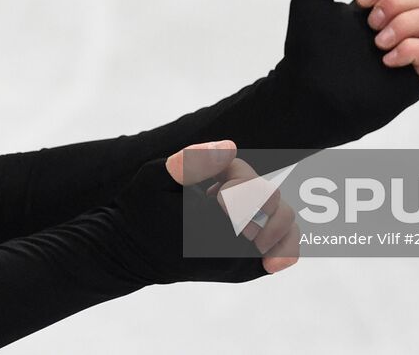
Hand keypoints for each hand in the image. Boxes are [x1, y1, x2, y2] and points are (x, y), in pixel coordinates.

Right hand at [110, 141, 295, 283]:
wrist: (132, 253)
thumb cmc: (142, 210)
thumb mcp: (155, 176)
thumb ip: (192, 160)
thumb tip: (230, 147)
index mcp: (210, 230)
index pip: (252, 189)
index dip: (234, 172)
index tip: (209, 180)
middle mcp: (231, 254)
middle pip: (273, 202)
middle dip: (247, 186)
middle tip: (214, 190)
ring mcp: (241, 266)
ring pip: (286, 225)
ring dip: (261, 204)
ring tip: (228, 205)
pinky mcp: (244, 272)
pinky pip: (286, 252)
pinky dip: (281, 232)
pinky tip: (255, 218)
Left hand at [269, 0, 418, 144]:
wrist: (307, 93)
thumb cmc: (306, 50)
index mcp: (375, 7)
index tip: (361, 1)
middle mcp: (395, 26)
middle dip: (398, 2)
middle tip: (370, 24)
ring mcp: (408, 51)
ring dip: (408, 24)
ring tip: (379, 42)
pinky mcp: (415, 76)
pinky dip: (413, 49)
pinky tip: (386, 59)